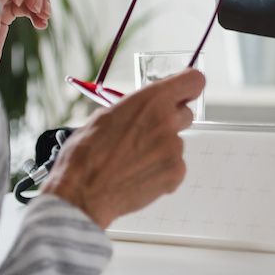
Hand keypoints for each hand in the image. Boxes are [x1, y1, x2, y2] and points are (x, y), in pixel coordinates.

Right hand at [43, 68, 204, 228]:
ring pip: (176, 143)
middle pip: (186, 114)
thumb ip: (135, 108)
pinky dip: (162, 171)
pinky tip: (139, 175)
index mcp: (150, 101)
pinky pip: (176, 166)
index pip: (193, 81)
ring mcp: (174, 148)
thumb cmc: (85, 155)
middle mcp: (167, 121)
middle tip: (146, 134)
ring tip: (133, 161)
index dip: (189, 87)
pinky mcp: (176, 172)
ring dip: (161, 149)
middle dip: (170, 121)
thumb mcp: (105, 116)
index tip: (184, 93)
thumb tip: (145, 108)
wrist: (81, 194)